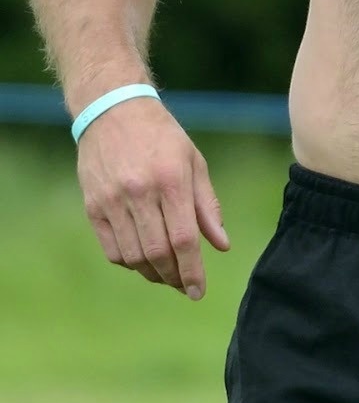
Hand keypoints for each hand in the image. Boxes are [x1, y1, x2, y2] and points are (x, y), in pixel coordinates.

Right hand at [76, 97, 229, 298]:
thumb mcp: (194, 162)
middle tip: (185, 286)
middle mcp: (140, 192)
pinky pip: (112, 249)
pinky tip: (143, 260)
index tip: (198, 291)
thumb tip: (221, 245)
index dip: (193, 271)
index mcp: (171, 180)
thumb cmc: (162, 137)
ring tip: (167, 275)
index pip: (184, 239)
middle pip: (157, 253)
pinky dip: (129, 263)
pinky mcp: (93, 206)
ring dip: (152, 274)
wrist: (113, 110)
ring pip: (133, 256)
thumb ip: (208, 206)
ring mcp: (112, 200)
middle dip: (174, 277)